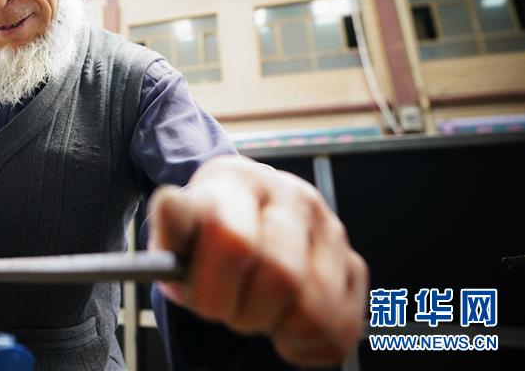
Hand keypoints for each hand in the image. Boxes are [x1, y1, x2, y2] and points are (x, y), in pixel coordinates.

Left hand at [149, 156, 367, 366]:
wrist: (236, 226)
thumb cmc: (202, 237)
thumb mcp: (174, 231)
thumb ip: (170, 225)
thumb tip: (172, 205)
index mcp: (241, 180)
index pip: (235, 240)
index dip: (214, 288)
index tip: (201, 302)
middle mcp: (293, 196)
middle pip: (282, 278)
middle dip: (245, 312)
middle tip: (228, 310)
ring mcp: (331, 229)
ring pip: (317, 309)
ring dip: (277, 328)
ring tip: (255, 312)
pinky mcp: (354, 265)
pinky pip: (342, 329)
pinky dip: (307, 344)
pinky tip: (282, 324)